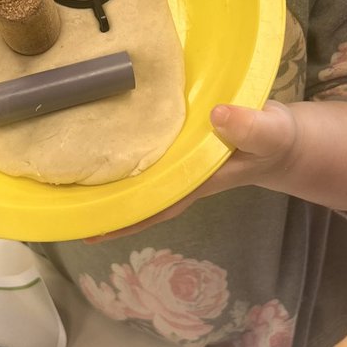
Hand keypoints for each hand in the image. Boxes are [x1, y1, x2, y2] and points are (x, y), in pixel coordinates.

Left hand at [85, 101, 298, 240]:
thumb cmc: (276, 140)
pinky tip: (105, 132)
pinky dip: (128, 142)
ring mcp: (179, 155)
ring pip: (139, 170)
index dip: (124, 219)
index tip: (89, 230)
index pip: (154, 206)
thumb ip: (249, 127)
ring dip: (111, 171)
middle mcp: (180, 172)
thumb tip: (217, 116)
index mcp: (195, 179)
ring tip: (69, 169)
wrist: (283, 134)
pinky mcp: (181, 134)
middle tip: (63, 198)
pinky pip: (148, 144)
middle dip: (105, 199)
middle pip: (138, 192)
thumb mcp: (270, 133)